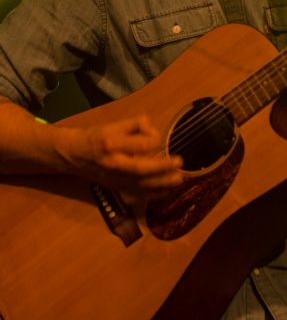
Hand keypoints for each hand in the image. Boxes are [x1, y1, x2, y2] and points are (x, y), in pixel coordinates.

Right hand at [57, 115, 182, 197]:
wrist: (74, 155)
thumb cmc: (97, 136)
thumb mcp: (114, 124)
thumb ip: (135, 124)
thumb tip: (153, 129)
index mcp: (112, 144)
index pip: (139, 144)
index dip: (154, 139)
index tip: (159, 137)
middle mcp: (113, 164)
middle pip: (141, 169)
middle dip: (162, 168)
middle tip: (179, 163)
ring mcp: (113, 180)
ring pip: (140, 185)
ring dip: (161, 183)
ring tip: (178, 179)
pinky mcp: (115, 189)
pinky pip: (136, 194)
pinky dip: (152, 194)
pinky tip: (166, 190)